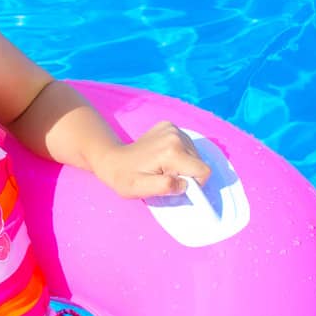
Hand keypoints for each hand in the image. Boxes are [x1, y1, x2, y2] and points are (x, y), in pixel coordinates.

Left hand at [90, 122, 211, 198]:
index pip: (202, 171)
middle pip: (198, 162)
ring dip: (181, 164)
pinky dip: (178, 154)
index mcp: (172, 151)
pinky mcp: (170, 127)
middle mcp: (175, 136)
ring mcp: (173, 129)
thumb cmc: (124, 177)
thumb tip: (185, 184)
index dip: (192, 183)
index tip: (173, 183)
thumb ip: (165, 187)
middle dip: (185, 173)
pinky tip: (161, 157)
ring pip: (193, 154)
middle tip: (163, 175)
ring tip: (161, 167)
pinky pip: (186, 145)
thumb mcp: (141, 189)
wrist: (112, 159)